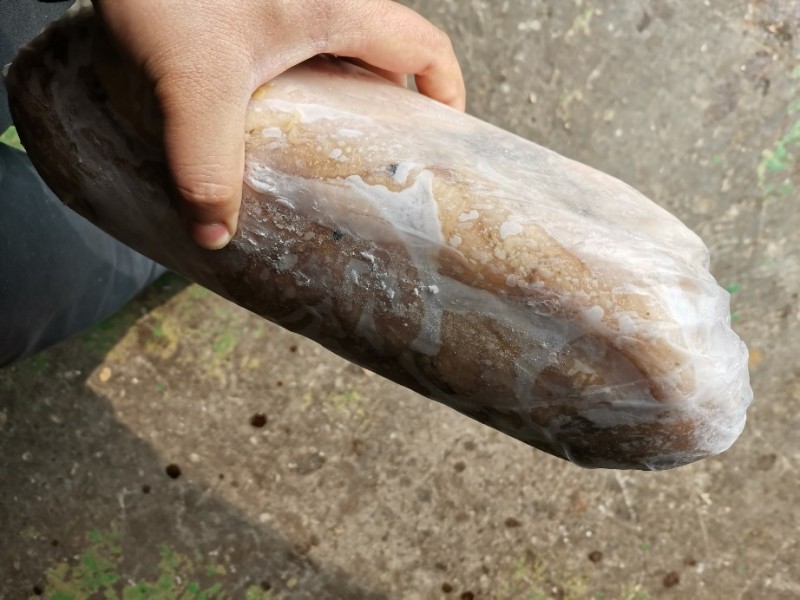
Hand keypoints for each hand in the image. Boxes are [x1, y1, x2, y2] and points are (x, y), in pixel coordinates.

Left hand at [92, 0, 465, 248]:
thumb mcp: (194, 81)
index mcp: (337, 8)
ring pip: (343, 52)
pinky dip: (303, 87)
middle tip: (377, 164)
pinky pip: (300, 50)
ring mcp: (287, 4)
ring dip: (345, 99)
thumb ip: (206, 162)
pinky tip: (269, 121)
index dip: (446, 94)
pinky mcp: (254, 10)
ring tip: (325, 155)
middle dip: (394, 109)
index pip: (424, 47)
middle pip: (388, 55)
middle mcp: (323, 0)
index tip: (442, 142)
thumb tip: (214, 234)